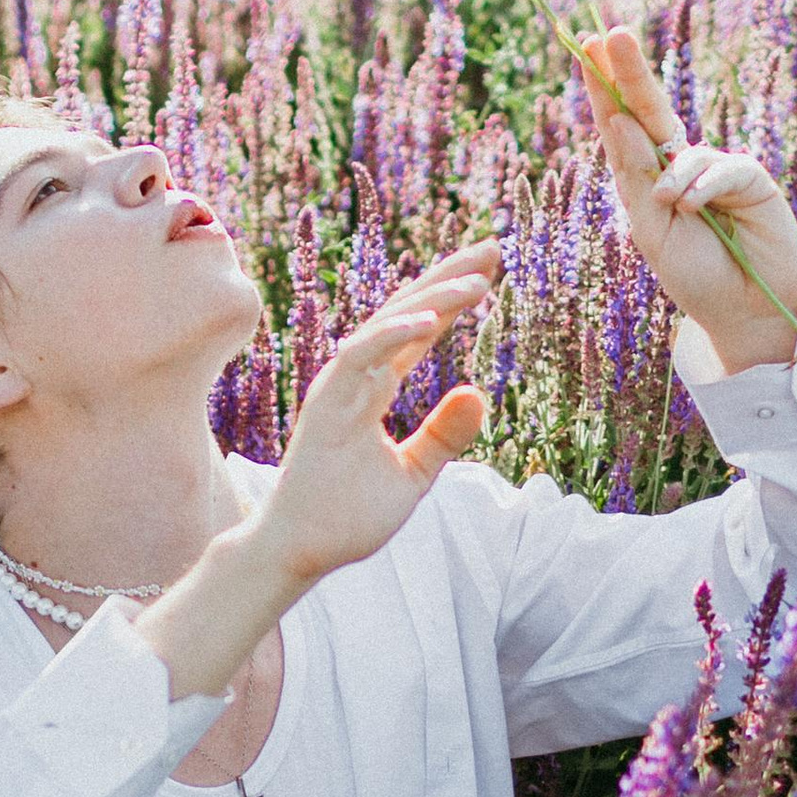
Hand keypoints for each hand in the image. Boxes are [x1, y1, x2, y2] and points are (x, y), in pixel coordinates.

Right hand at [256, 241, 496, 591]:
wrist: (302, 550)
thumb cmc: (348, 516)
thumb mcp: (413, 474)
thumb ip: (442, 435)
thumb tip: (479, 393)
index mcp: (374, 387)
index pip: (419, 330)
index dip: (453, 298)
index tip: (492, 269)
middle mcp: (356, 377)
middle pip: (405, 312)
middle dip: (448, 276)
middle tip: (495, 247)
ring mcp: (338, 388)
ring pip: (386, 326)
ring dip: (431, 300)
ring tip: (478, 280)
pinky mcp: (325, 406)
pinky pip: (360, 359)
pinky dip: (393, 336)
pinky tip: (430, 321)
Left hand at [577, 24, 796, 369]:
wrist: (741, 309)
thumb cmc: (693, 272)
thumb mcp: (649, 228)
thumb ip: (634, 175)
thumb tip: (620, 120)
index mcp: (647, 176)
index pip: (621, 123)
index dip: (604, 86)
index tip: (585, 44)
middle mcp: (678, 164)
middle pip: (649, 108)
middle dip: (630, 71)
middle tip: (612, 34)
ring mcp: (714, 168)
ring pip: (682, 147)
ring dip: (671, 178)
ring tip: (673, 209)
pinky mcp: (749, 178)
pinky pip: (720, 169)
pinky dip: (702, 189)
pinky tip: (697, 210)